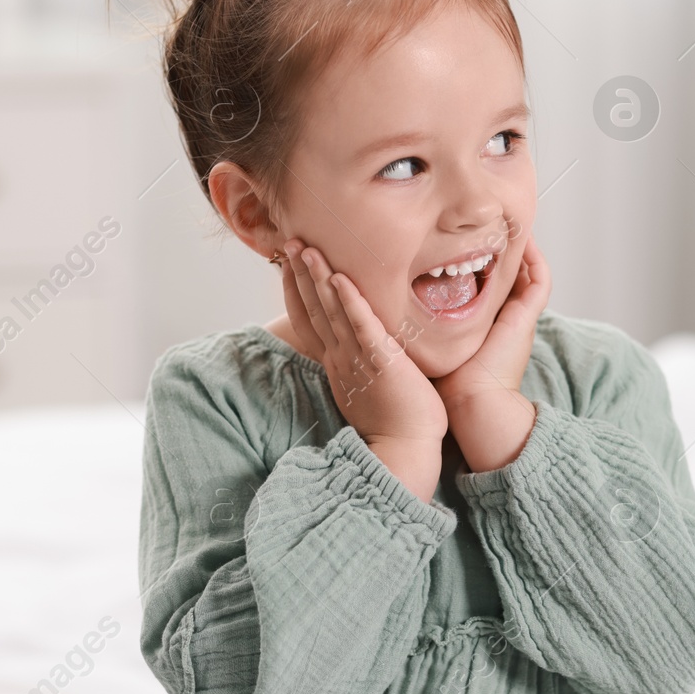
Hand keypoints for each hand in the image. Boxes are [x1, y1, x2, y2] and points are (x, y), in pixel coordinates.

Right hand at [281, 238, 446, 501]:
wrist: (405, 451)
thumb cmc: (397, 420)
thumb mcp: (370, 386)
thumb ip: (363, 363)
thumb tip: (366, 347)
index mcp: (338, 362)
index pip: (311, 320)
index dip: (297, 291)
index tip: (289, 264)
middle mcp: (341, 357)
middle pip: (315, 309)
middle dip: (300, 275)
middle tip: (290, 242)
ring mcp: (357, 359)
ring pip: (332, 312)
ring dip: (317, 279)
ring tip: (306, 249)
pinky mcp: (380, 362)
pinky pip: (362, 327)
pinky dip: (351, 302)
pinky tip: (340, 279)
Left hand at [433, 236, 551, 471]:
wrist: (469, 402)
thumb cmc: (445, 382)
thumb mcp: (429, 342)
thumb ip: (415, 322)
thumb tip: (384, 305)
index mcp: (484, 324)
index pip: (486, 283)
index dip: (481, 261)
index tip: (465, 240)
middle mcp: (504, 318)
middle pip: (509, 273)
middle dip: (501, 248)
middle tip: (489, 223)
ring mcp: (520, 317)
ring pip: (529, 272)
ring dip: (521, 247)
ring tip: (511, 221)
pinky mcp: (528, 318)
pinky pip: (542, 280)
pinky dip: (537, 258)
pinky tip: (526, 240)